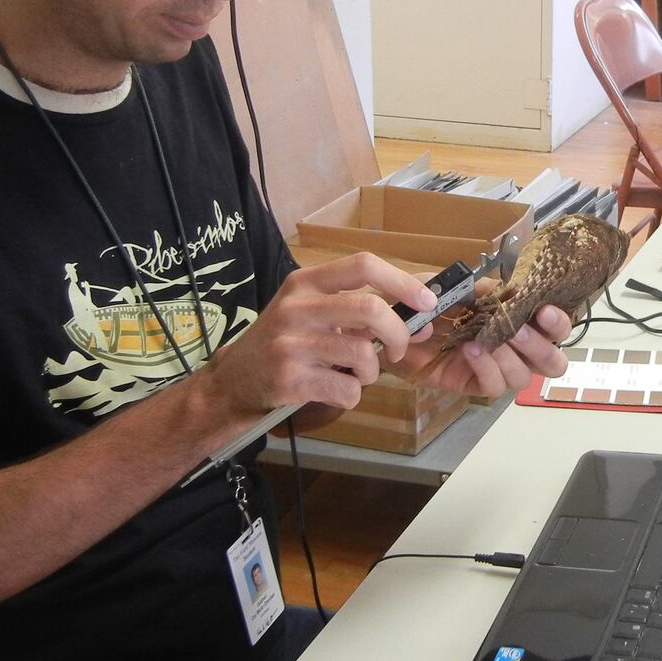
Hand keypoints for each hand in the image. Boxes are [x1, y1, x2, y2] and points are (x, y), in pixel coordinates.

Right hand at [196, 252, 437, 415]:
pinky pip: (346, 389)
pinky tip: (335, 390)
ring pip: (362, 354)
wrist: (234, 380)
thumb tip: (420, 313)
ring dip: (372, 371)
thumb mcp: (310, 310)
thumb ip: (356, 308)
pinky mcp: (289, 379)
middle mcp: (297, 307)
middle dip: (398, 333)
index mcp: (305, 282)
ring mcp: (291, 343)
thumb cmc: (285, 341)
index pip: (362, 265)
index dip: (402, 281)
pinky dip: (353, 395)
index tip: (427, 302)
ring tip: (358, 374)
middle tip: (398, 349)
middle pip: (370, 308)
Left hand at [395, 296, 571, 398]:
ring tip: (486, 339)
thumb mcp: (454, 286)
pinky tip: (469, 350)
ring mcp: (494, 368)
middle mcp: (513, 347)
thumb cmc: (426, 301)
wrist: (389, 322)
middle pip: (551, 362)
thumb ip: (482, 288)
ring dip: (509, 357)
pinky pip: (492, 386)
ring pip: (523, 377)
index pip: (554, 327)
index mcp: (516, 318)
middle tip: (520, 331)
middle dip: (541, 347)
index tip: (545, 311)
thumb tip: (508, 291)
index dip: (558, 322)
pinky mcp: (471, 384)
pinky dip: (485, 367)